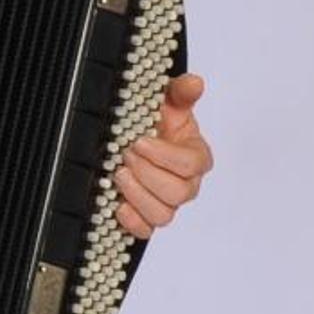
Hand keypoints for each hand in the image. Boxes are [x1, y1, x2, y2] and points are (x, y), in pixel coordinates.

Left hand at [116, 71, 212, 236]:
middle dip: (147, 173)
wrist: (140, 144)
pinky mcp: (148, 219)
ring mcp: (168, 204)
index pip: (191, 165)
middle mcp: (186, 185)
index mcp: (196, 158)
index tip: (140, 142)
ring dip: (137, 195)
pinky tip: (118, 205)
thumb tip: (193, 82)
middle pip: (178, 193)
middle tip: (124, 156)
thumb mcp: (168, 106)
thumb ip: (180, 94)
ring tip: (118, 175)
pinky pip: (146, 231)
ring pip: (163, 214)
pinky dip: (132, 221)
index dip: (164, 156)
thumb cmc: (158, 128)